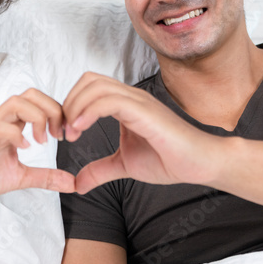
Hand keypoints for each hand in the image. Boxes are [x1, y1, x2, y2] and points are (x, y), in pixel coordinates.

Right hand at [0, 88, 75, 219]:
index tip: (65, 134)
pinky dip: (15, 135)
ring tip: (41, 140)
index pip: (39, 101)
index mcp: (13, 125)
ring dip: (36, 118)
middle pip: (31, 94)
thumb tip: (71, 183)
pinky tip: (23, 149)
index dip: (58, 112)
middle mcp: (3, 121)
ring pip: (16, 102)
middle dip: (52, 109)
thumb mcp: (21, 177)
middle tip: (57, 134)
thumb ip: (45, 177)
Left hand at [62, 73, 221, 193]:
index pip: (89, 87)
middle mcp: (131, 97)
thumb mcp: (124, 165)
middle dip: (68, 103)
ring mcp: (139, 101)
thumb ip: (100, 170)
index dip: (71, 105)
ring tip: (70, 133)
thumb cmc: (170, 160)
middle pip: (88, 80)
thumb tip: (77, 183)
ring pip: (96, 86)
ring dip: (75, 107)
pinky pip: (109, 101)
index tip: (64, 133)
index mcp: (126, 104)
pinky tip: (80, 129)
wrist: (199, 164)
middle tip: (63, 132)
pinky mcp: (144, 111)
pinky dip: (88, 112)